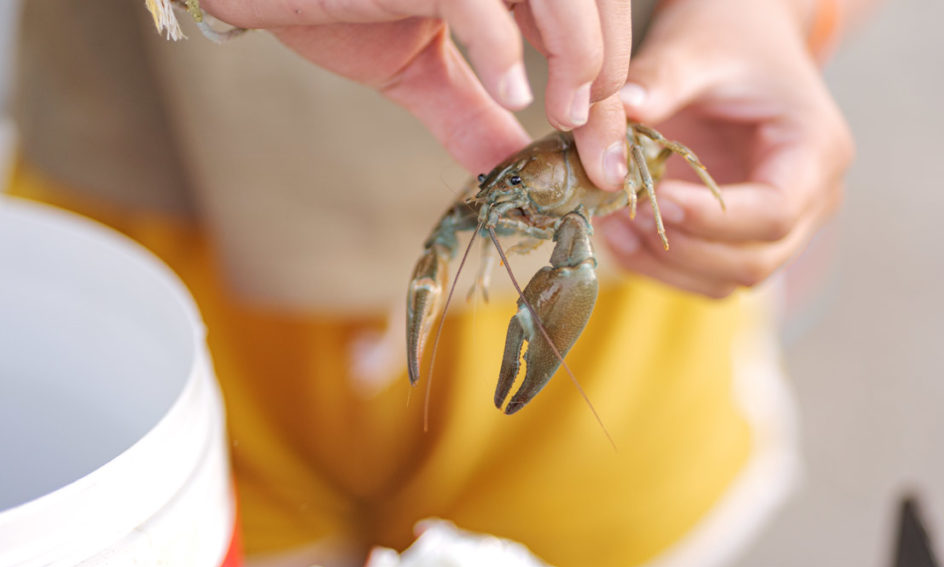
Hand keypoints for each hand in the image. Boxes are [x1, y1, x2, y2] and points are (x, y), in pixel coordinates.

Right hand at [201, 0, 631, 189]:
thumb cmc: (328, 4)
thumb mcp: (417, 70)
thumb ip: (470, 114)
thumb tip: (513, 169)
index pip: (588, 19)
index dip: (610, 88)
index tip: (604, 160)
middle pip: (597, 1)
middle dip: (611, 80)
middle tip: (594, 148)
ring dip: (582, 56)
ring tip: (566, 119)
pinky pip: (480, 0)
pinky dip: (504, 46)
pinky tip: (514, 94)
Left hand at [599, 0, 854, 297]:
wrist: (741, 37)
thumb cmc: (729, 36)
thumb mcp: (695, 46)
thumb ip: (661, 80)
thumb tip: (620, 111)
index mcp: (816, 151)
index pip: (774, 213)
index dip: (711, 219)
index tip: (656, 199)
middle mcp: (811, 199)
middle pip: (754, 261)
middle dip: (682, 250)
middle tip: (623, 216)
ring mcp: (779, 225)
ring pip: (727, 280)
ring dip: (665, 266)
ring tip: (612, 226)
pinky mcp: (741, 235)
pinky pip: (705, 274)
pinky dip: (660, 265)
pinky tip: (619, 233)